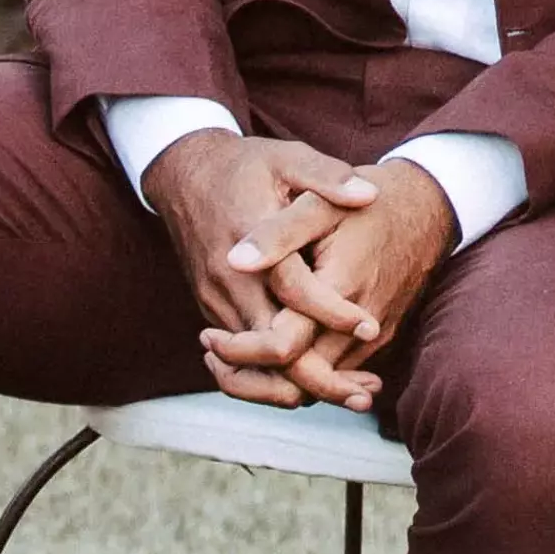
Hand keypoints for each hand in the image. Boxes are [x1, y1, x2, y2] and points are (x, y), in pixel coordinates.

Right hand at [143, 129, 382, 407]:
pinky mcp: (211, 313)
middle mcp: (230, 280)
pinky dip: (275, 378)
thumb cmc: (244, 165)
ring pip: (253, 366)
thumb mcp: (287, 156)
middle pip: (270, 347)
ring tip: (351, 396)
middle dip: (318, 375)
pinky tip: (316, 383)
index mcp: (251, 240)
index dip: (332, 312)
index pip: (292, 289)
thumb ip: (327, 176)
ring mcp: (216, 301)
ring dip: (298, 386)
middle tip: (365, 393)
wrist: (184, 175)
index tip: (371, 325)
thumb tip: (369, 195)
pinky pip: (242, 361)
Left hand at [228, 165, 457, 404]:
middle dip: (249, 377)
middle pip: (298, 380)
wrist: (431, 209)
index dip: (241, 350)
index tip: (207, 337)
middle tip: (209, 354)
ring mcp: (373, 338)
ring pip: (316, 385)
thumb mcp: (320, 204)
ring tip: (226, 356)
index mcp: (341, 289)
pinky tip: (266, 349)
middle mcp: (361, 325)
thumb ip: (278, 232)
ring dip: (271, 379)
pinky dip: (298, 372)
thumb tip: (234, 259)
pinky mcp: (377, 341)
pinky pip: (333, 373)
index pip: (285, 346)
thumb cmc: (371, 202)